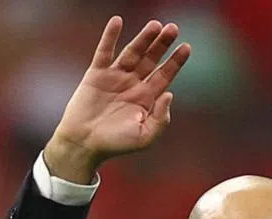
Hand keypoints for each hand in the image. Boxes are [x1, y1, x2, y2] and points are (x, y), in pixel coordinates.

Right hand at [44, 17, 190, 182]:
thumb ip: (161, 119)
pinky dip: (110, 36)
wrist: (84, 144)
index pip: (165, 75)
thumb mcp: (145, 137)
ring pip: (132, 52)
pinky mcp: (96, 74)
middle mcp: (133, 84)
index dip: (176, 61)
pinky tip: (117, 21)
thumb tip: (170, 94)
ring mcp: (115, 77)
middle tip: (173, 28)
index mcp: (147, 98)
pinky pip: (104, 51)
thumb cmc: (115, 144)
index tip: (187, 47)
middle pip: (151, 59)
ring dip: (143, 38)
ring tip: (155, 25)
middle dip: (163, 44)